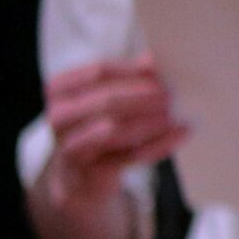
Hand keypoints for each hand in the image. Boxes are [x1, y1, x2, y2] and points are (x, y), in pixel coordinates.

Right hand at [40, 54, 185, 212]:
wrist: (79, 179)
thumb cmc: (93, 128)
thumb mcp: (102, 99)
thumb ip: (126, 78)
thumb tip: (152, 59)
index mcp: (59, 91)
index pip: (98, 72)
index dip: (133, 71)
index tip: (161, 72)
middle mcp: (58, 118)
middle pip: (108, 101)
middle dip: (145, 97)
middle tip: (172, 94)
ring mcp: (70, 147)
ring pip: (117, 130)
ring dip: (152, 121)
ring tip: (176, 113)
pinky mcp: (90, 171)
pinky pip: (130, 155)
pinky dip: (159, 144)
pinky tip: (180, 133)